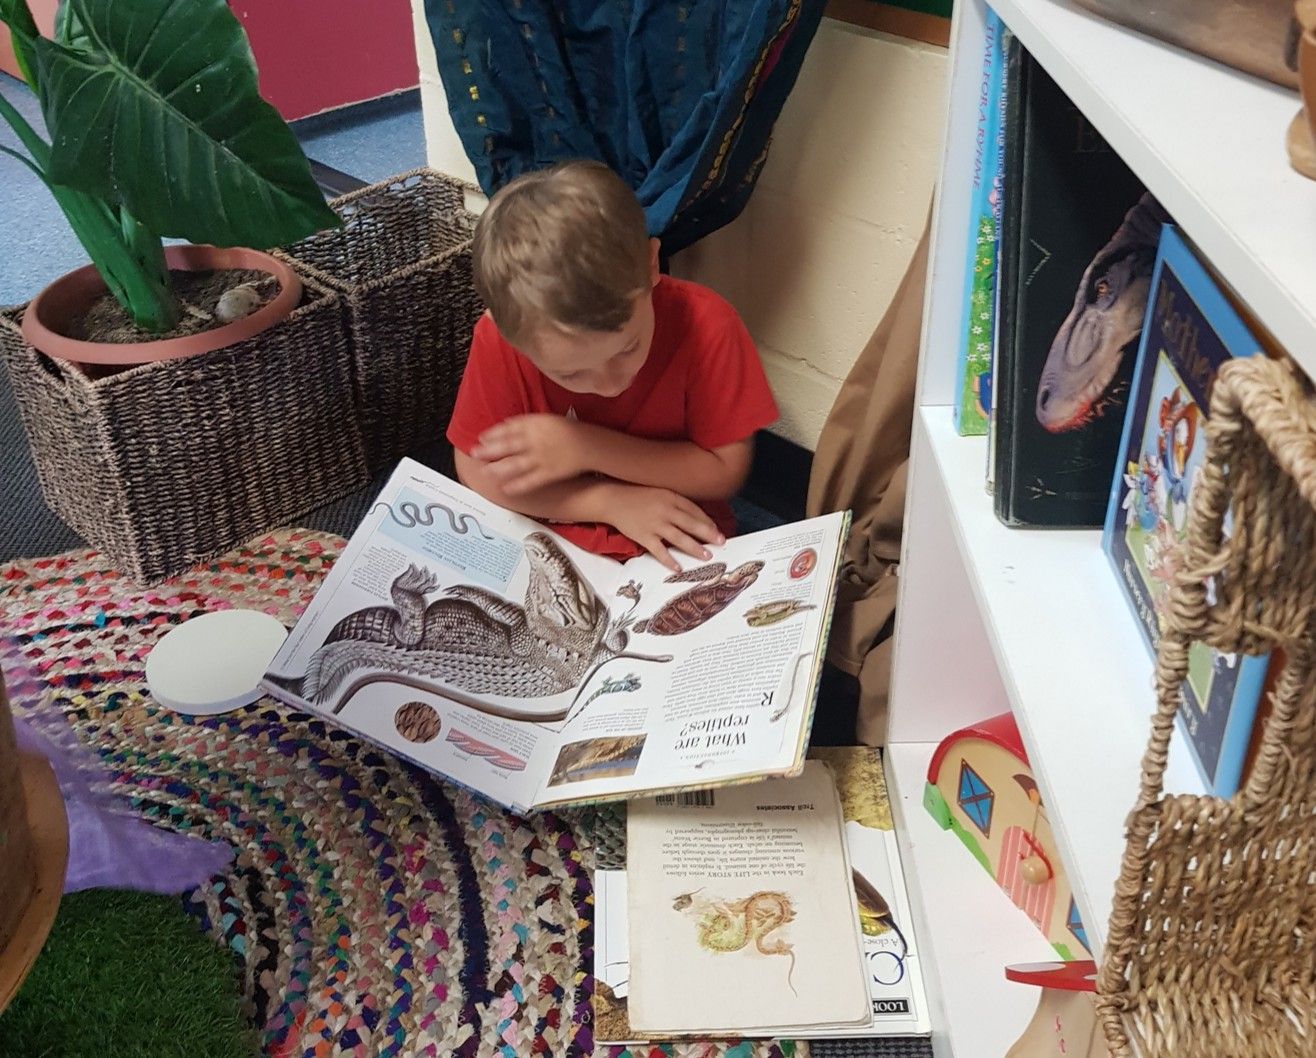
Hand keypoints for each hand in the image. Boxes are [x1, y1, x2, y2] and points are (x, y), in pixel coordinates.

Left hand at [472, 414, 590, 494]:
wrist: (589, 445)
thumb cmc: (568, 430)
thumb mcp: (547, 419)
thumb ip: (526, 423)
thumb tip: (506, 424)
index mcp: (536, 425)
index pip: (509, 428)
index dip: (493, 434)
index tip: (480, 437)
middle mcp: (536, 441)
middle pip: (508, 445)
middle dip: (490, 450)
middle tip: (474, 454)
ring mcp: (542, 458)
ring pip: (515, 464)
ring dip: (498, 468)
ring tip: (485, 472)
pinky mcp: (549, 473)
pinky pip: (530, 480)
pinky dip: (517, 485)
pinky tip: (506, 489)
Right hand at [607, 485, 725, 570]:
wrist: (613, 499)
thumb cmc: (638, 496)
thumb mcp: (660, 493)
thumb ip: (676, 503)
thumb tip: (695, 518)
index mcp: (671, 497)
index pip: (694, 510)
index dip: (708, 521)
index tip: (718, 530)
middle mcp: (665, 510)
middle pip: (691, 524)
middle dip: (708, 534)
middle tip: (721, 542)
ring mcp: (654, 524)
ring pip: (679, 538)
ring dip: (694, 548)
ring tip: (707, 556)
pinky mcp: (643, 536)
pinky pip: (659, 550)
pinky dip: (669, 560)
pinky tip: (678, 567)